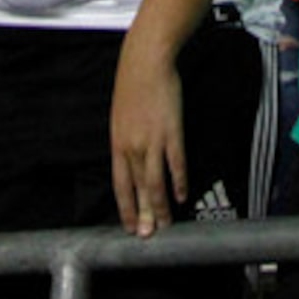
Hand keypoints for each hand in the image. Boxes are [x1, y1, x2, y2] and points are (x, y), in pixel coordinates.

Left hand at [109, 36, 189, 237]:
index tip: (129, 227)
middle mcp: (132, 147)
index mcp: (118, 145)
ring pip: (156, 182)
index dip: (125, 208)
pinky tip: (181, 195)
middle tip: (148, 235)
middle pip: (138, 189)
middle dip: (142, 215)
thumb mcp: (121, 118)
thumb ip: (126, 142)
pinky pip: (176, 163)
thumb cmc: (132, 88)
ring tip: (166, 223)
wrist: (145, 63)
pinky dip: (179, 181)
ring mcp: (152, 141)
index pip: (120, 185)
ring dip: (160, 205)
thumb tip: (132, 162)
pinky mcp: (172, 132)